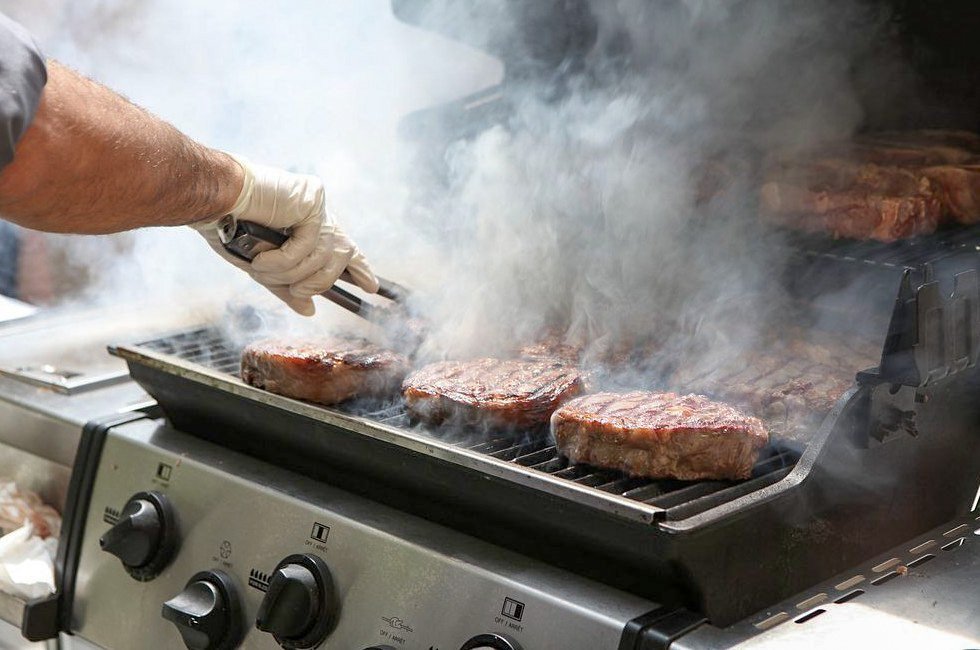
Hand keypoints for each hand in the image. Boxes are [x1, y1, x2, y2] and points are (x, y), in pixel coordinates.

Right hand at [192, 156, 377, 315]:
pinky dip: (282, 259)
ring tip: (261, 269)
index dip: (359, 267)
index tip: (371, 287)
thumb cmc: (228, 229)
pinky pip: (308, 245)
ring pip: (323, 257)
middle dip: (315, 281)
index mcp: (308, 227)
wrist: (210, 199)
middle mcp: (317, 214)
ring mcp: (316, 205)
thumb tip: (310, 310)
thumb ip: (287, 287)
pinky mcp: (311, 199)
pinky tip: (260, 257)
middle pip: (339, 258)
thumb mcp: (263, 267)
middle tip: (291, 287)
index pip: (344, 247)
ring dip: (290, 273)